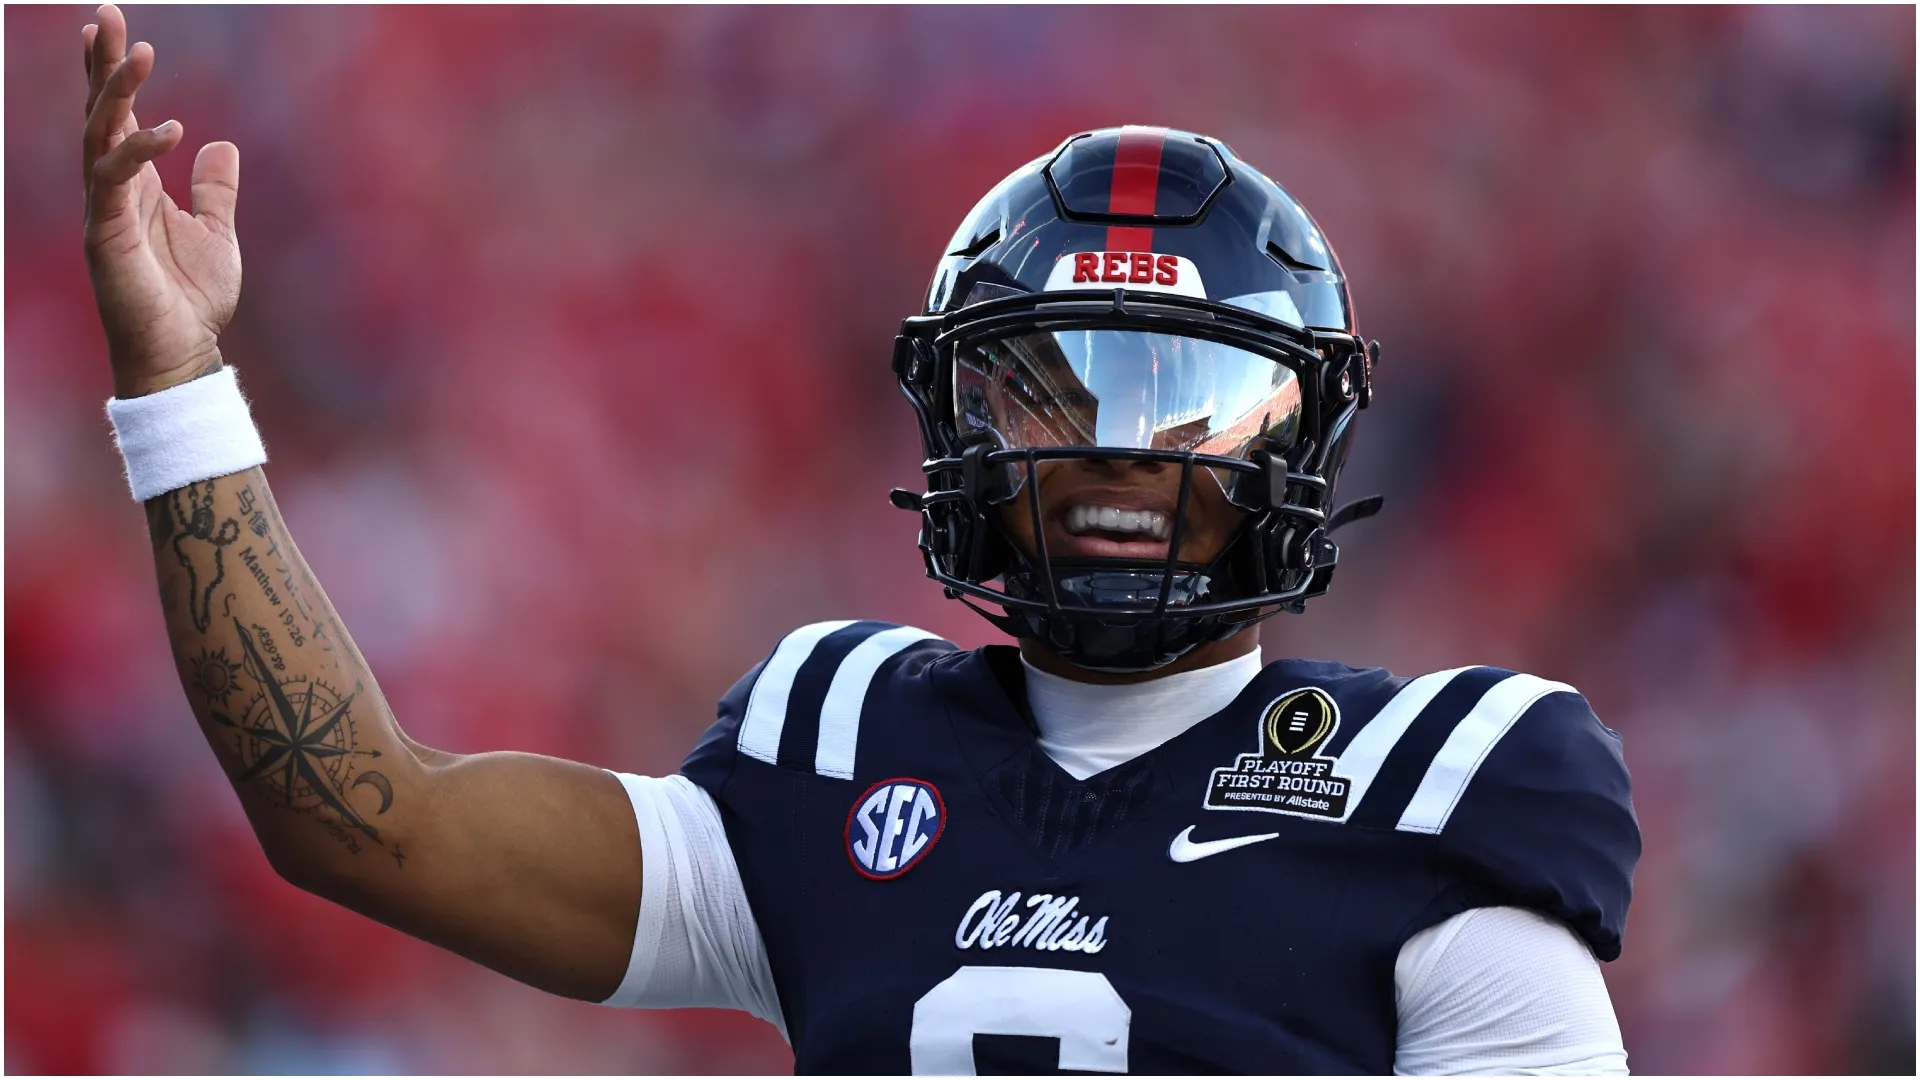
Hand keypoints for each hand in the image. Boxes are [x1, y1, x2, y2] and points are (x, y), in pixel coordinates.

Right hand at [82, 3, 240, 398]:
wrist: (180, 351)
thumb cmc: (192, 299)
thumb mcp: (216, 234)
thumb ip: (214, 190)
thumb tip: (220, 144)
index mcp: (135, 185)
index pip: (118, 117)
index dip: (112, 74)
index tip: (110, 26)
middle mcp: (112, 189)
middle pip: (98, 113)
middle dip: (100, 64)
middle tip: (107, 14)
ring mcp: (103, 209)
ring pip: (98, 135)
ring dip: (114, 92)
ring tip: (138, 52)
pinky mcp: (105, 233)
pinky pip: (113, 178)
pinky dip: (139, 150)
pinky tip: (171, 128)